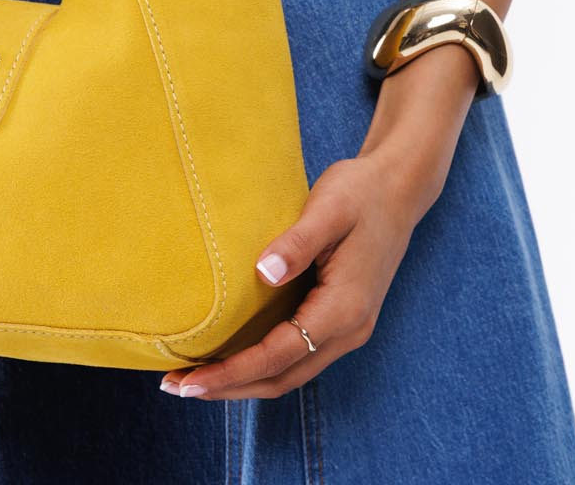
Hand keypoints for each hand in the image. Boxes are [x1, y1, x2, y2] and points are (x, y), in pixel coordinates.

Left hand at [158, 44, 480, 399]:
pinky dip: (261, 364)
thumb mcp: (329, 208)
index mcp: (344, 309)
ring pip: (289, 372)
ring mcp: (348, 329)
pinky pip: (296, 355)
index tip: (190, 380)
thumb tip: (264, 273)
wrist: (398, 188)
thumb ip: (297, 243)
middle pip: (281, 378)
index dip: (232, 372)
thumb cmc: (360, 192)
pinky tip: (232, 355)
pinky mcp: (340, 319)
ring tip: (195, 378)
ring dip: (243, 380)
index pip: (278, 355)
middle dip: (229, 387)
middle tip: (176, 386)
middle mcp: (349, 330)